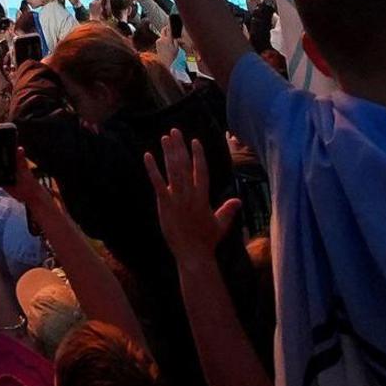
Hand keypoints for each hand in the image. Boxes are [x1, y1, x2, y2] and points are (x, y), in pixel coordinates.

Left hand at [144, 131, 238, 264]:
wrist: (193, 254)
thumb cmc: (207, 241)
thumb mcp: (220, 224)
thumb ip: (228, 210)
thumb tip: (238, 200)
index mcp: (203, 197)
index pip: (202, 170)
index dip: (198, 155)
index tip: (194, 141)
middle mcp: (191, 194)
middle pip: (185, 165)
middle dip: (180, 147)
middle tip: (175, 131)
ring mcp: (177, 199)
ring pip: (173, 170)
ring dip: (168, 153)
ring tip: (165, 138)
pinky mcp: (165, 205)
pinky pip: (158, 183)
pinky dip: (152, 169)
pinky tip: (147, 156)